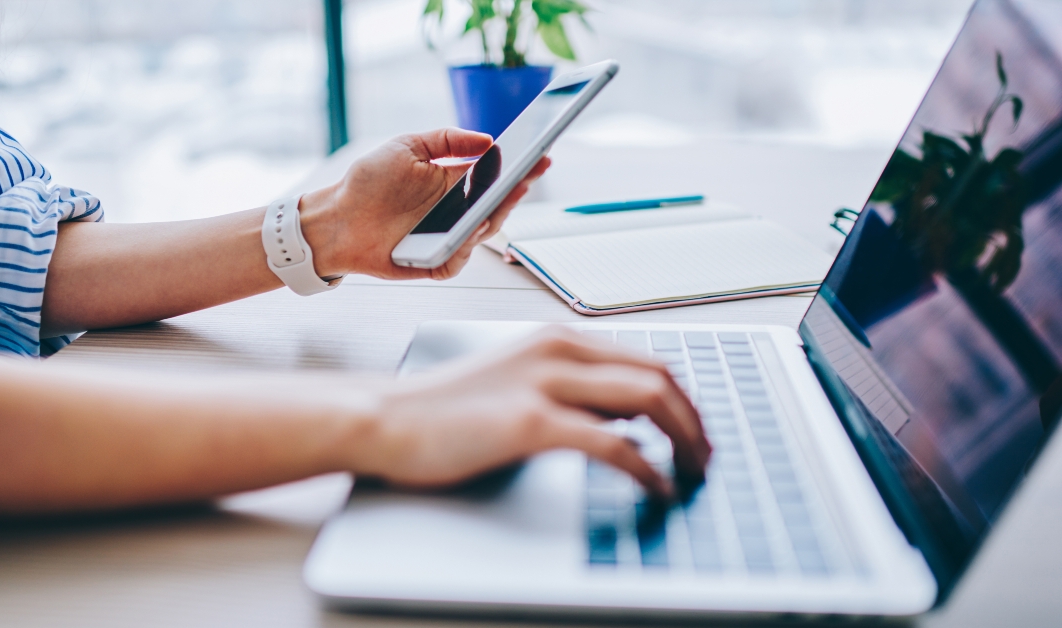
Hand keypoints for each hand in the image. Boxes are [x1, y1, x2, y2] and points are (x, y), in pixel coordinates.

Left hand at [298, 128, 550, 279]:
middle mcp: (456, 212)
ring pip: (483, 232)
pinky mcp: (435, 262)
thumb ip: (447, 140)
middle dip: (517, 189)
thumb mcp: (407, 147)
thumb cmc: (368, 183)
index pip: (496, 175)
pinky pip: (459, 258)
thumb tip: (487, 140)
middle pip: (498, 204)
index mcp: (454, 182)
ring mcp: (448, 238)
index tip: (539, 153)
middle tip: (529, 174)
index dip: (520, 166)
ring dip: (496, 215)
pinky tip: (471, 230)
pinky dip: (467, 246)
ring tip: (506, 195)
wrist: (336, 218)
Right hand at [349, 327, 711, 496]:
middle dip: (695, 418)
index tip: (696, 430)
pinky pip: (613, 443)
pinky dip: (647, 467)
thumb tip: (625, 416)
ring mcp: (546, 383)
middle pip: (659, 375)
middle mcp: (559, 350)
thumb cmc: (444, 408)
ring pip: (648, 399)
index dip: (683, 398)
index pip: (646, 359)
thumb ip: (570, 389)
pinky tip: (656, 486)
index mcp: (558, 339)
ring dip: (684, 438)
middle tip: (706, 455)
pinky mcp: (531, 421)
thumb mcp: (517, 380)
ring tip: (693, 471)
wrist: (387, 418)